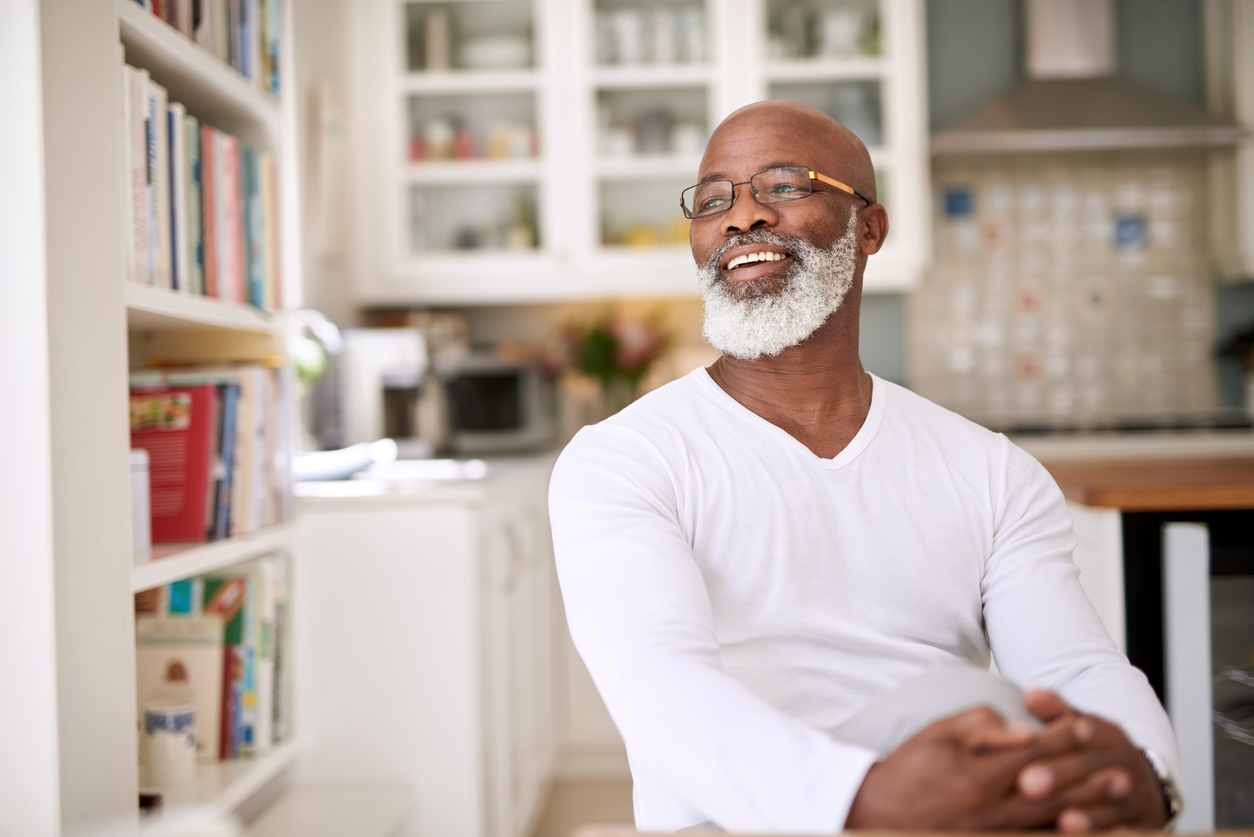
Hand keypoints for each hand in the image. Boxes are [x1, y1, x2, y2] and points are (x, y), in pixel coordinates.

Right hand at [845, 705, 1090, 830]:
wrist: (876, 812)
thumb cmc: (906, 770)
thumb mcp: (936, 735)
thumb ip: (979, 725)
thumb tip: (1021, 728)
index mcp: (978, 775)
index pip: (1032, 754)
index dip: (1061, 739)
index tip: (1085, 726)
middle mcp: (990, 809)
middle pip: (1052, 793)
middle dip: (1088, 781)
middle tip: (1121, 772)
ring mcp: (991, 833)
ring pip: (1050, 825)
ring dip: (1087, 813)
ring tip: (1114, 803)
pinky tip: (1083, 832)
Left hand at [1015, 689, 1167, 832]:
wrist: (1145, 786)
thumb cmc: (1095, 755)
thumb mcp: (1081, 727)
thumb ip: (1056, 712)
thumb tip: (1032, 695)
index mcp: (1109, 736)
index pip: (1081, 734)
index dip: (1054, 740)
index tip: (1026, 744)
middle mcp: (1126, 766)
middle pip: (1092, 770)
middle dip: (1061, 777)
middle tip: (1027, 785)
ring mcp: (1138, 799)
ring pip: (1112, 807)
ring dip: (1089, 815)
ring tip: (1063, 821)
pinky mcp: (1146, 826)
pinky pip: (1129, 833)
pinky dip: (1114, 836)